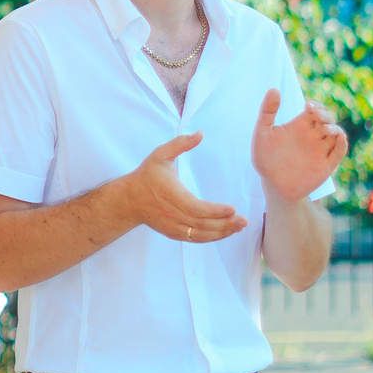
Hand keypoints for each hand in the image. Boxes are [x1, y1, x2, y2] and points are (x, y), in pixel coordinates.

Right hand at [115, 133, 244, 244]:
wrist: (128, 200)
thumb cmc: (146, 175)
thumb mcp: (160, 155)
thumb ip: (180, 144)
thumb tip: (200, 133)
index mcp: (171, 194)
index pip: (196, 208)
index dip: (215, 211)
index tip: (232, 209)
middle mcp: (172, 214)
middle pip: (202, 225)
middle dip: (225, 224)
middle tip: (243, 221)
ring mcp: (173, 226)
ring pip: (200, 235)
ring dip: (221, 233)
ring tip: (239, 227)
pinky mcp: (173, 233)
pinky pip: (195, 239)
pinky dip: (211, 237)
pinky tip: (225, 232)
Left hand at [252, 90, 346, 202]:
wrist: (271, 185)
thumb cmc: (265, 158)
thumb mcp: (262, 133)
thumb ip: (267, 111)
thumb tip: (274, 89)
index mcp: (300, 126)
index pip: (315, 109)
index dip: (316, 105)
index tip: (308, 107)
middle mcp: (313, 136)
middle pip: (327, 119)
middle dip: (325, 114)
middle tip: (316, 115)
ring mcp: (321, 150)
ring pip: (336, 134)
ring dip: (334, 128)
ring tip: (324, 128)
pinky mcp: (326, 165)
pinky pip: (339, 152)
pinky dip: (342, 143)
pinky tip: (338, 138)